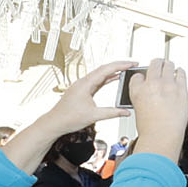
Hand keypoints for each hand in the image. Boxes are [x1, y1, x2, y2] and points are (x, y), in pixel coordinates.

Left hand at [0, 60, 135, 173]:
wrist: (54, 123)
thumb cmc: (68, 118)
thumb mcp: (94, 116)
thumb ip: (112, 113)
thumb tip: (126, 112)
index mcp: (86, 84)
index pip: (106, 69)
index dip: (121, 65)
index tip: (132, 64)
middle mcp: (83, 82)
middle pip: (104, 69)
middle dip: (119, 65)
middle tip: (132, 65)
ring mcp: (82, 85)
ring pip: (100, 74)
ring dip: (113, 71)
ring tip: (126, 70)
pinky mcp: (82, 90)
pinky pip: (97, 80)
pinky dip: (107, 78)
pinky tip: (114, 78)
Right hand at [127, 61, 187, 163]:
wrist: (162, 136)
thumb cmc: (150, 128)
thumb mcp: (139, 109)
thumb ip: (144, 96)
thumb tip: (150, 90)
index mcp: (137, 90)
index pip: (137, 75)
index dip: (142, 76)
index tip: (145, 77)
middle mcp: (151, 84)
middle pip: (154, 64)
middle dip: (156, 63)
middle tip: (159, 64)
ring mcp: (167, 85)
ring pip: (168, 65)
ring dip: (168, 66)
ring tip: (169, 66)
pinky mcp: (181, 89)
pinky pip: (181, 73)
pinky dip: (180, 72)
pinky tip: (179, 72)